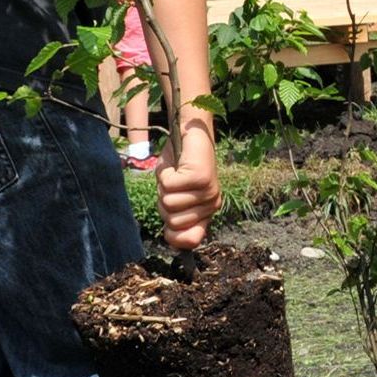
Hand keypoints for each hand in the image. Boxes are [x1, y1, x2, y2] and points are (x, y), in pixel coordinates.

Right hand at [158, 123, 219, 250]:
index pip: (191, 241)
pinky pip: (169, 186)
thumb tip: (172, 240)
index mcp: (208, 212)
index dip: (174, 238)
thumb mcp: (176, 195)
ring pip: (169, 203)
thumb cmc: (179, 167)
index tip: (168, 229)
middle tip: (172, 187)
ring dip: (164, 187)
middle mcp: (212, 204)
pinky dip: (165, 174)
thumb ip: (176, 216)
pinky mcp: (200, 177)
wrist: (190, 136)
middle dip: (163, 204)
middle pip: (172, 222)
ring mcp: (208, 191)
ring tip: (175, 175)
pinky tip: (176, 166)